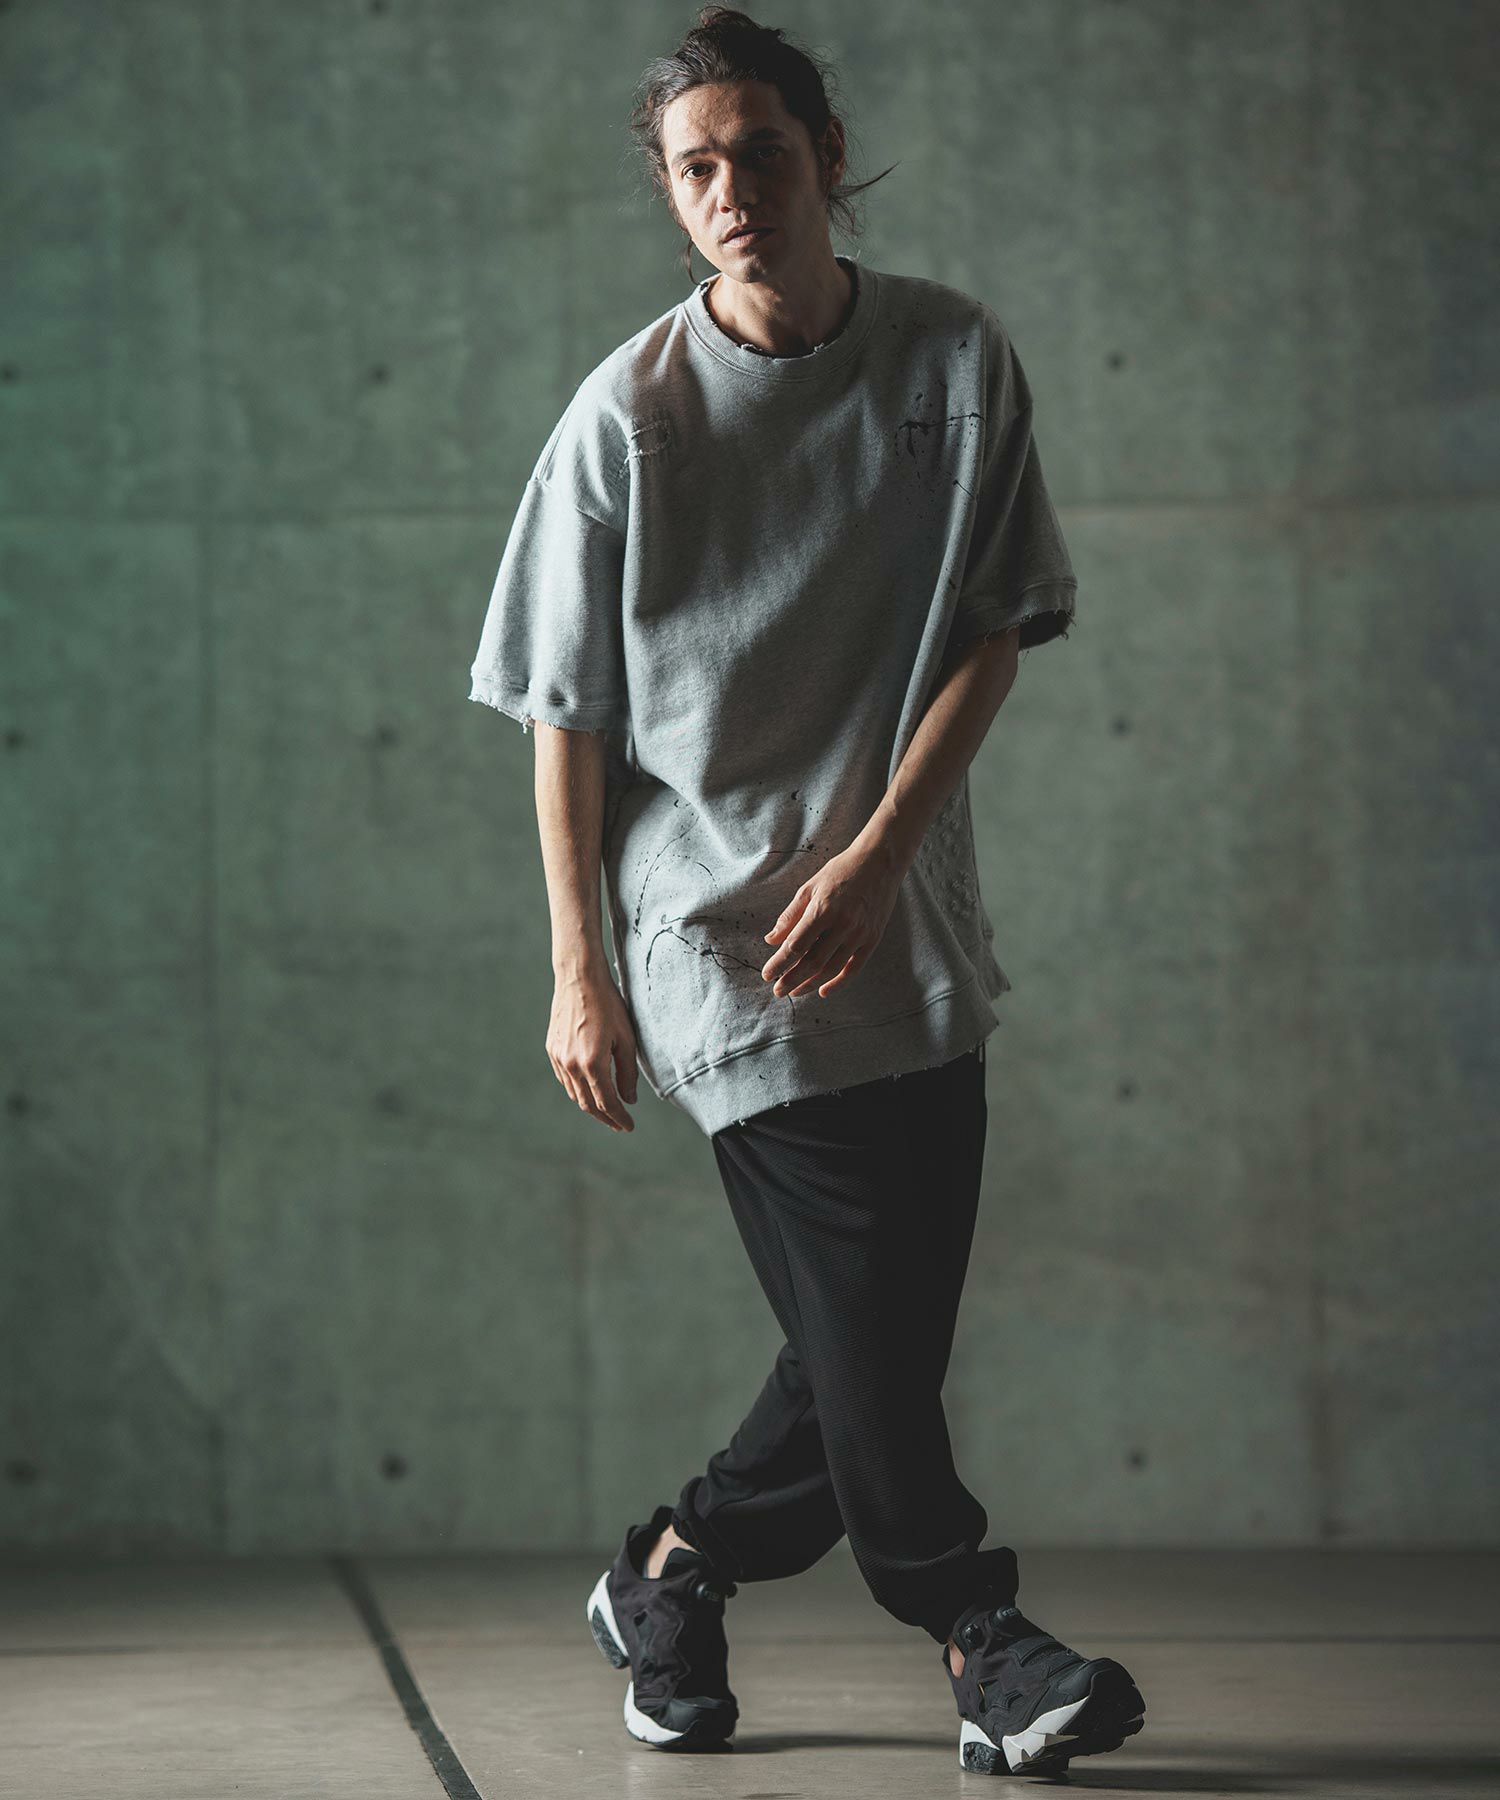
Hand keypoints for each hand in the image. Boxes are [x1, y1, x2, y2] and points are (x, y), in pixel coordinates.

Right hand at [547, 964, 638, 1131]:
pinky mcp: (552, 1049)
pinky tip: (589, 1088)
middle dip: (605, 1117)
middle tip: (619, 1124)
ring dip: (591, 1105)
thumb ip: (627, 1072)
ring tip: (606, 1109)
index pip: (607, 1102)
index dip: (619, 1117)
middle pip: (588, 1104)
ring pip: (574, 1093)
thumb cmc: (608, 1004)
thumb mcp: (626, 1038)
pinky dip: (578, 1089)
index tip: (629, 1126)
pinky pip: (565, 1079)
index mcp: (592, 1063)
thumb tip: (629, 1099)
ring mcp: (558, 1058)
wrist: (578, 978)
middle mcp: (571, 1065)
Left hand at [761, 843, 904, 999]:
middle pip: (812, 962)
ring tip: (795, 991)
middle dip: (791, 979)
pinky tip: (823, 991)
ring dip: (810, 984)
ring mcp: (860, 934)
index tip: (767, 974)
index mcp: (823, 910)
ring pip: (831, 969)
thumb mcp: (810, 887)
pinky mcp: (873, 938)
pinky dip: (838, 983)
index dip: (779, 963)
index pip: (795, 946)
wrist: (881, 861)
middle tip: (778, 991)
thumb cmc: (841, 871)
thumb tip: (771, 940)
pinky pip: (854, 968)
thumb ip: (790, 916)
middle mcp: (843, 924)